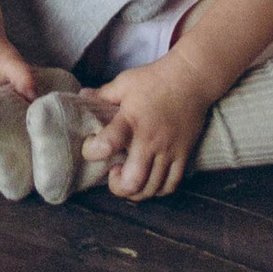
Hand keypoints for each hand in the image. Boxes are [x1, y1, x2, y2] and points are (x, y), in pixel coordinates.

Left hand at [89, 54, 215, 200]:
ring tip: (130, 177)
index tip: (91, 148)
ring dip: (137, 192)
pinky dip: (158, 191)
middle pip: (134, 180)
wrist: (191, 79)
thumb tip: (82, 98)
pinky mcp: (184, 155)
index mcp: (131, 121)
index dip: (93, 151)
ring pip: (153, 188)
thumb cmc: (154, 80)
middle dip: (118, 187)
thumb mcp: (125, 83)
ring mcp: (169, 151)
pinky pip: (172, 185)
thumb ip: (103, 94)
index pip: (108, 143)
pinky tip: (150, 182)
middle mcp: (150, 141)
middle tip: (114, 174)